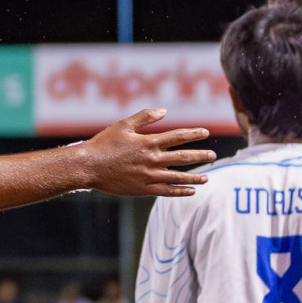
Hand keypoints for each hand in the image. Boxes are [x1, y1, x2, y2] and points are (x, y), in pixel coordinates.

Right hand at [81, 109, 216, 196]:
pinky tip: (191, 191)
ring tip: (206, 177)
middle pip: (183, 157)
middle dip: (200, 155)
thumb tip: (164, 111)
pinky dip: (180, 191)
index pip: (177, 136)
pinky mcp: (143, 189)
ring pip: (178, 177)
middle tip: (212, 155)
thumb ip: (144, 117)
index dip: (193, 134)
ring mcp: (149, 175)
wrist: (89, 167)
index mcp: (148, 142)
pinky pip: (166, 191)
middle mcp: (152, 159)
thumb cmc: (103, 144)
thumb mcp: (123, 125)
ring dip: (194, 177)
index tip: (206, 133)